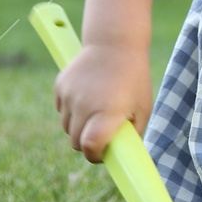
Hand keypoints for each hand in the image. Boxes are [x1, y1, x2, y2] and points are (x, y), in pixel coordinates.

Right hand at [54, 42, 152, 162]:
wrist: (114, 44)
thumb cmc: (134, 79)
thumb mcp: (142, 108)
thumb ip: (132, 134)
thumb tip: (123, 157)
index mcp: (107, 112)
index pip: (90, 147)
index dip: (95, 156)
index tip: (102, 155)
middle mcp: (84, 105)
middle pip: (76, 142)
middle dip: (88, 144)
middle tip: (102, 136)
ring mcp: (69, 95)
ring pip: (67, 128)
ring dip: (79, 128)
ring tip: (97, 113)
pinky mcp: (60, 87)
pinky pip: (62, 111)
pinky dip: (72, 112)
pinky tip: (88, 98)